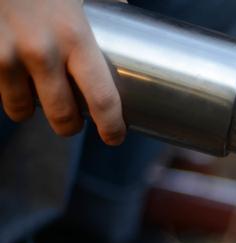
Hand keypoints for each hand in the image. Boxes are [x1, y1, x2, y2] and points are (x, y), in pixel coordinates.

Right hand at [0, 0, 124, 143]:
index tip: (114, 137)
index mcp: (76, 36)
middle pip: (63, 117)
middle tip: (73, 120)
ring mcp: (3, 56)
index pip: (102, 100)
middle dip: (69, 124)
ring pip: (20, 110)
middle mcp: (41, 52)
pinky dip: (1, 89)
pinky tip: (9, 75)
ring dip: (29, 108)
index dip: (111, 127)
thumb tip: (124, 10)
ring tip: (36, 95)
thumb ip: (102, 3)